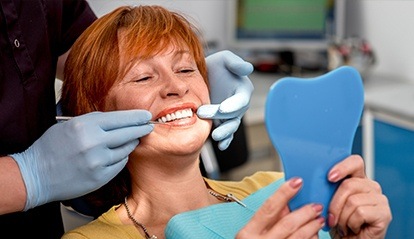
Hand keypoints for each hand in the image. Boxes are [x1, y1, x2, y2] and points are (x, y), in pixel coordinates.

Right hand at [11, 110, 152, 210]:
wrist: (35, 175)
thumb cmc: (51, 148)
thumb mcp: (69, 125)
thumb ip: (94, 122)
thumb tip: (119, 120)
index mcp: (85, 126)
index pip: (120, 118)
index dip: (136, 117)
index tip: (146, 115)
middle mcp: (94, 143)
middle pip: (128, 133)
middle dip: (141, 129)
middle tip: (148, 126)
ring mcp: (98, 161)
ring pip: (126, 149)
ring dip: (130, 144)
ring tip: (130, 140)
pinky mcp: (100, 177)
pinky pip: (120, 164)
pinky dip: (121, 158)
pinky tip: (116, 155)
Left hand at [197, 50, 253, 149]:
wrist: (202, 76)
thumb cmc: (216, 66)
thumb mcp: (224, 59)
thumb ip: (235, 63)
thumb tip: (248, 68)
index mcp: (243, 90)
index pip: (241, 100)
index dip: (233, 105)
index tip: (223, 108)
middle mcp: (239, 104)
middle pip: (234, 115)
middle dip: (220, 117)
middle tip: (202, 113)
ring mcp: (231, 115)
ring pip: (231, 126)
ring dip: (225, 133)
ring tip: (215, 136)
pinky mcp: (222, 122)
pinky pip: (227, 133)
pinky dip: (225, 141)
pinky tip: (221, 146)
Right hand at [236, 178, 324, 238]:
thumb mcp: (252, 234)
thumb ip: (267, 218)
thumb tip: (286, 202)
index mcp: (247, 234)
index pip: (268, 208)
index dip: (284, 193)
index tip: (298, 182)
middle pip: (287, 223)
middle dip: (305, 212)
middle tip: (316, 206)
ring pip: (298, 238)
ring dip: (312, 226)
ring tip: (319, 219)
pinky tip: (314, 234)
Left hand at [327, 155, 391, 237]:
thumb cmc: (337, 223)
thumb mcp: (328, 202)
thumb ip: (327, 188)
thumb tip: (313, 178)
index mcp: (358, 179)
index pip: (355, 162)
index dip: (342, 167)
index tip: (329, 177)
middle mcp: (371, 186)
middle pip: (348, 184)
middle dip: (334, 204)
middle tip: (331, 218)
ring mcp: (380, 199)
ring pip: (353, 200)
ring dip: (342, 217)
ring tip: (343, 225)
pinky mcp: (384, 214)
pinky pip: (360, 213)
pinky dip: (351, 223)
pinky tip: (353, 228)